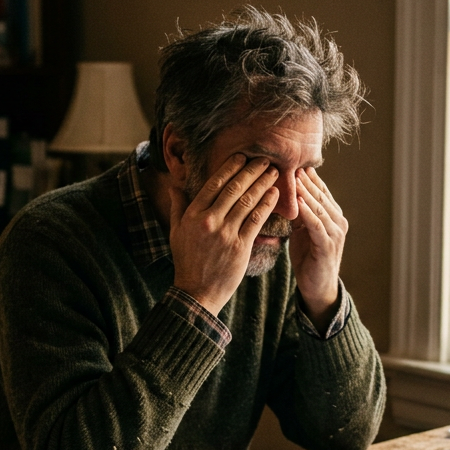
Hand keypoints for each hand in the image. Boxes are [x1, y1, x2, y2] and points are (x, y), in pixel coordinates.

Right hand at [169, 155, 280, 314]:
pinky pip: (256, 220)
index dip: (230, 167)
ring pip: (247, 201)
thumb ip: (178, 206)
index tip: (242, 157)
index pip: (214, 184)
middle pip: (234, 189)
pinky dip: (266, 205)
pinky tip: (274, 195)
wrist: (196, 292)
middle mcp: (209, 221)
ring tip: (273, 173)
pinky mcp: (240, 247)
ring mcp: (225, 234)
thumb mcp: (176, 232)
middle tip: (264, 160)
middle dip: (251, 171)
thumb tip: (174, 185)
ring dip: (262, 184)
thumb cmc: (186, 261)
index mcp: (193, 215)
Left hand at [290, 167, 346, 328]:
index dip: (308, 176)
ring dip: (307, 192)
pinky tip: (299, 203)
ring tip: (295, 177)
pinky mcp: (328, 245)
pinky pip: (317, 225)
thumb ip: (299, 212)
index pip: (320, 190)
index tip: (293, 161)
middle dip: (306, 179)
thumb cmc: (308, 257)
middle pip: (320, 194)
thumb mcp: (302, 230)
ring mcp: (335, 233)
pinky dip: (308, 213)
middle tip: (292, 162)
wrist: (318, 287)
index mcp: (332, 215)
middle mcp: (338, 220)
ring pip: (320, 207)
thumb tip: (285, 193)